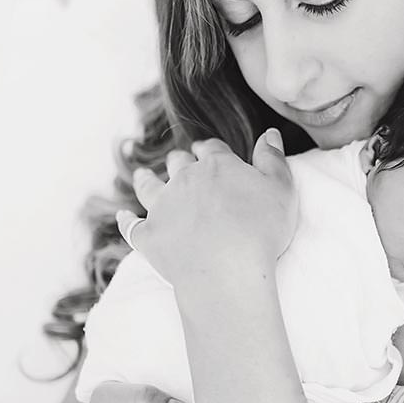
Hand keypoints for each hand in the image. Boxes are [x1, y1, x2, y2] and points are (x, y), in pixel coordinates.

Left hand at [116, 128, 297, 285]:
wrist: (227, 270)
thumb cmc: (261, 229)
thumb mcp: (281, 189)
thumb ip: (273, 158)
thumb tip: (270, 132)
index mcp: (218, 166)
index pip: (212, 149)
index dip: (210, 149)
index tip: (208, 150)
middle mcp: (185, 180)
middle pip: (178, 163)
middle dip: (180, 161)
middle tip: (181, 161)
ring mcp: (163, 208)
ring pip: (148, 186)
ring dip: (145, 179)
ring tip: (143, 175)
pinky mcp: (149, 236)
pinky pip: (132, 226)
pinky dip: (126, 221)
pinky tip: (122, 217)